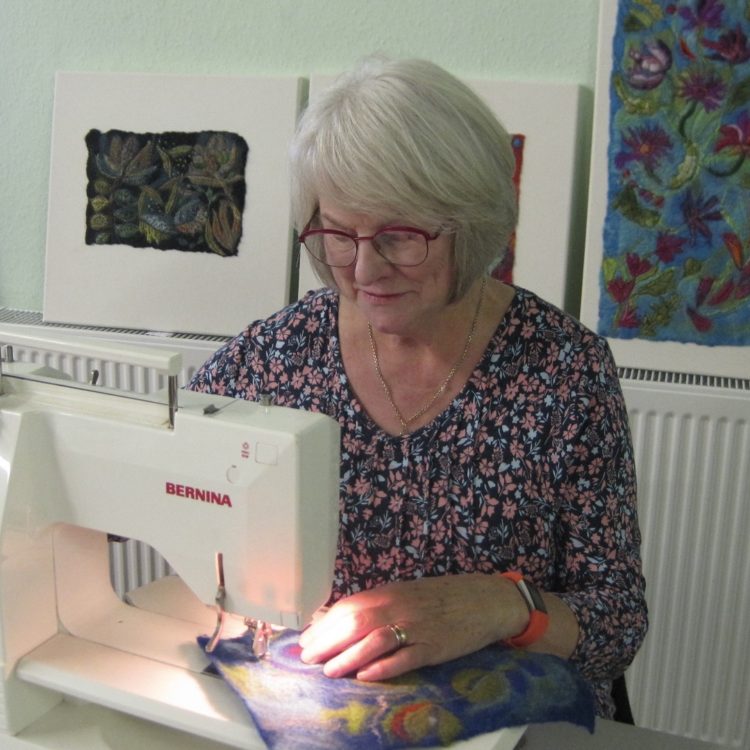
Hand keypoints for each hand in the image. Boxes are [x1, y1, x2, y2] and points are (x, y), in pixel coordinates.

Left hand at [297, 573, 527, 680]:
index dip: (324, 624)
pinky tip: (365, 676)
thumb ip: (378, 605)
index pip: (349, 607)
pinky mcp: (433, 647)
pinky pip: (404, 658)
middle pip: (355, 623)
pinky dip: (383, 667)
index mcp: (390, 593)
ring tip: (329, 671)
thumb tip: (343, 618)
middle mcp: (399, 607)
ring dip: (348, 657)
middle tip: (308, 658)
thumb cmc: (442, 597)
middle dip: (327, 641)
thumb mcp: (406, 593)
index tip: (306, 639)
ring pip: (375, 641)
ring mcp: (416, 627)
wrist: (484, 600)